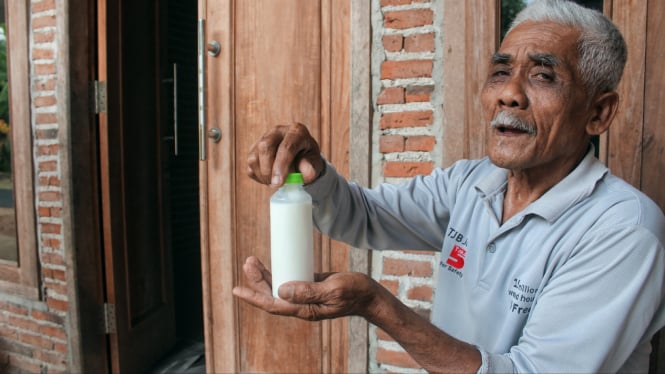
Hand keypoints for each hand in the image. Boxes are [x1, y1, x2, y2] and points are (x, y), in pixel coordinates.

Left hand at [232, 256, 378, 320]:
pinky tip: (273, 264)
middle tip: (248, 262)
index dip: (253, 297)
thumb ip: (308, 292)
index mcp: (304, 309)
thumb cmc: (354, 292)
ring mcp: (306, 296)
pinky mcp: (311, 287)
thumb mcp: (332, 289)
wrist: (369, 295)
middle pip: (271, 295)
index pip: (272, 305)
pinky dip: (279, 273)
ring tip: (252, 261)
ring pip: (278, 287)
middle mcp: (301, 305)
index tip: (237, 290)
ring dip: (265, 276)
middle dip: (257, 281)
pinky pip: (289, 281)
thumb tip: (280, 290)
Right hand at [246, 123, 324, 187]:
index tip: (279, 183)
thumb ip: (311, 168)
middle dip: (269, 170)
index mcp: (296, 131)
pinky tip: (271, 178)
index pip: (286, 146)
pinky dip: (259, 177)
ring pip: (254, 158)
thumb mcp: (315, 164)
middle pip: (265, 147)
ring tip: (276, 182)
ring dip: (263, 176)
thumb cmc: (308, 160)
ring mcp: (263, 139)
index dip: (281, 165)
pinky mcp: (254, 150)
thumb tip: (302, 174)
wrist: (299, 158)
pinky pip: (250, 166)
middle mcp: (278, 131)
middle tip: (276, 185)